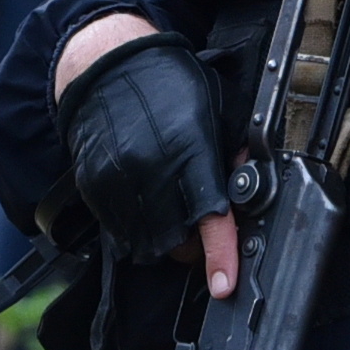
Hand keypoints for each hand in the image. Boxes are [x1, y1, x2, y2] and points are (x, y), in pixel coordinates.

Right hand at [59, 29, 237, 299]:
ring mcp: (118, 180)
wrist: (110, 66)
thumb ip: (234, 154)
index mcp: (189, 148)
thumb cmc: (171, 85)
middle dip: (194, 244)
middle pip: (177, 240)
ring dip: (164, 240)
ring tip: (171, 211)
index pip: (209, 214)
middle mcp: (151, 168)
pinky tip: (146, 204)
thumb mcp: (217, 109)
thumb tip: (254, 191)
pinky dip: (137, 230)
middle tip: (200, 225)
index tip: (224, 283)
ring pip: (146, 243)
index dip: (219, 254)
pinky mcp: (95, 187)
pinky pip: (119, 232)